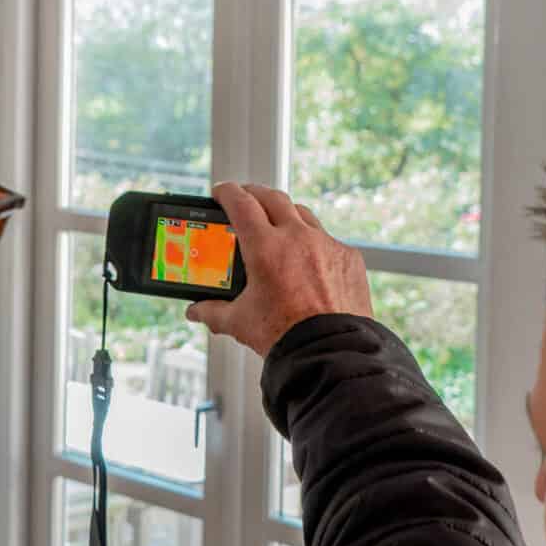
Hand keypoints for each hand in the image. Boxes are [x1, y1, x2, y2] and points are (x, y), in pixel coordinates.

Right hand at [187, 183, 371, 355]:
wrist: (331, 353)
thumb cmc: (286, 336)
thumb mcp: (241, 322)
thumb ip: (213, 312)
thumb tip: (196, 311)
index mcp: (265, 247)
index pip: (240, 203)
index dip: (227, 192)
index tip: (221, 192)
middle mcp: (297, 237)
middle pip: (272, 197)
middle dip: (255, 193)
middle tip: (245, 198)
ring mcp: (327, 244)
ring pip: (303, 214)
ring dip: (286, 213)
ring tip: (276, 223)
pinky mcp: (349, 257)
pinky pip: (329, 240)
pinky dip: (314, 243)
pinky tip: (308, 258)